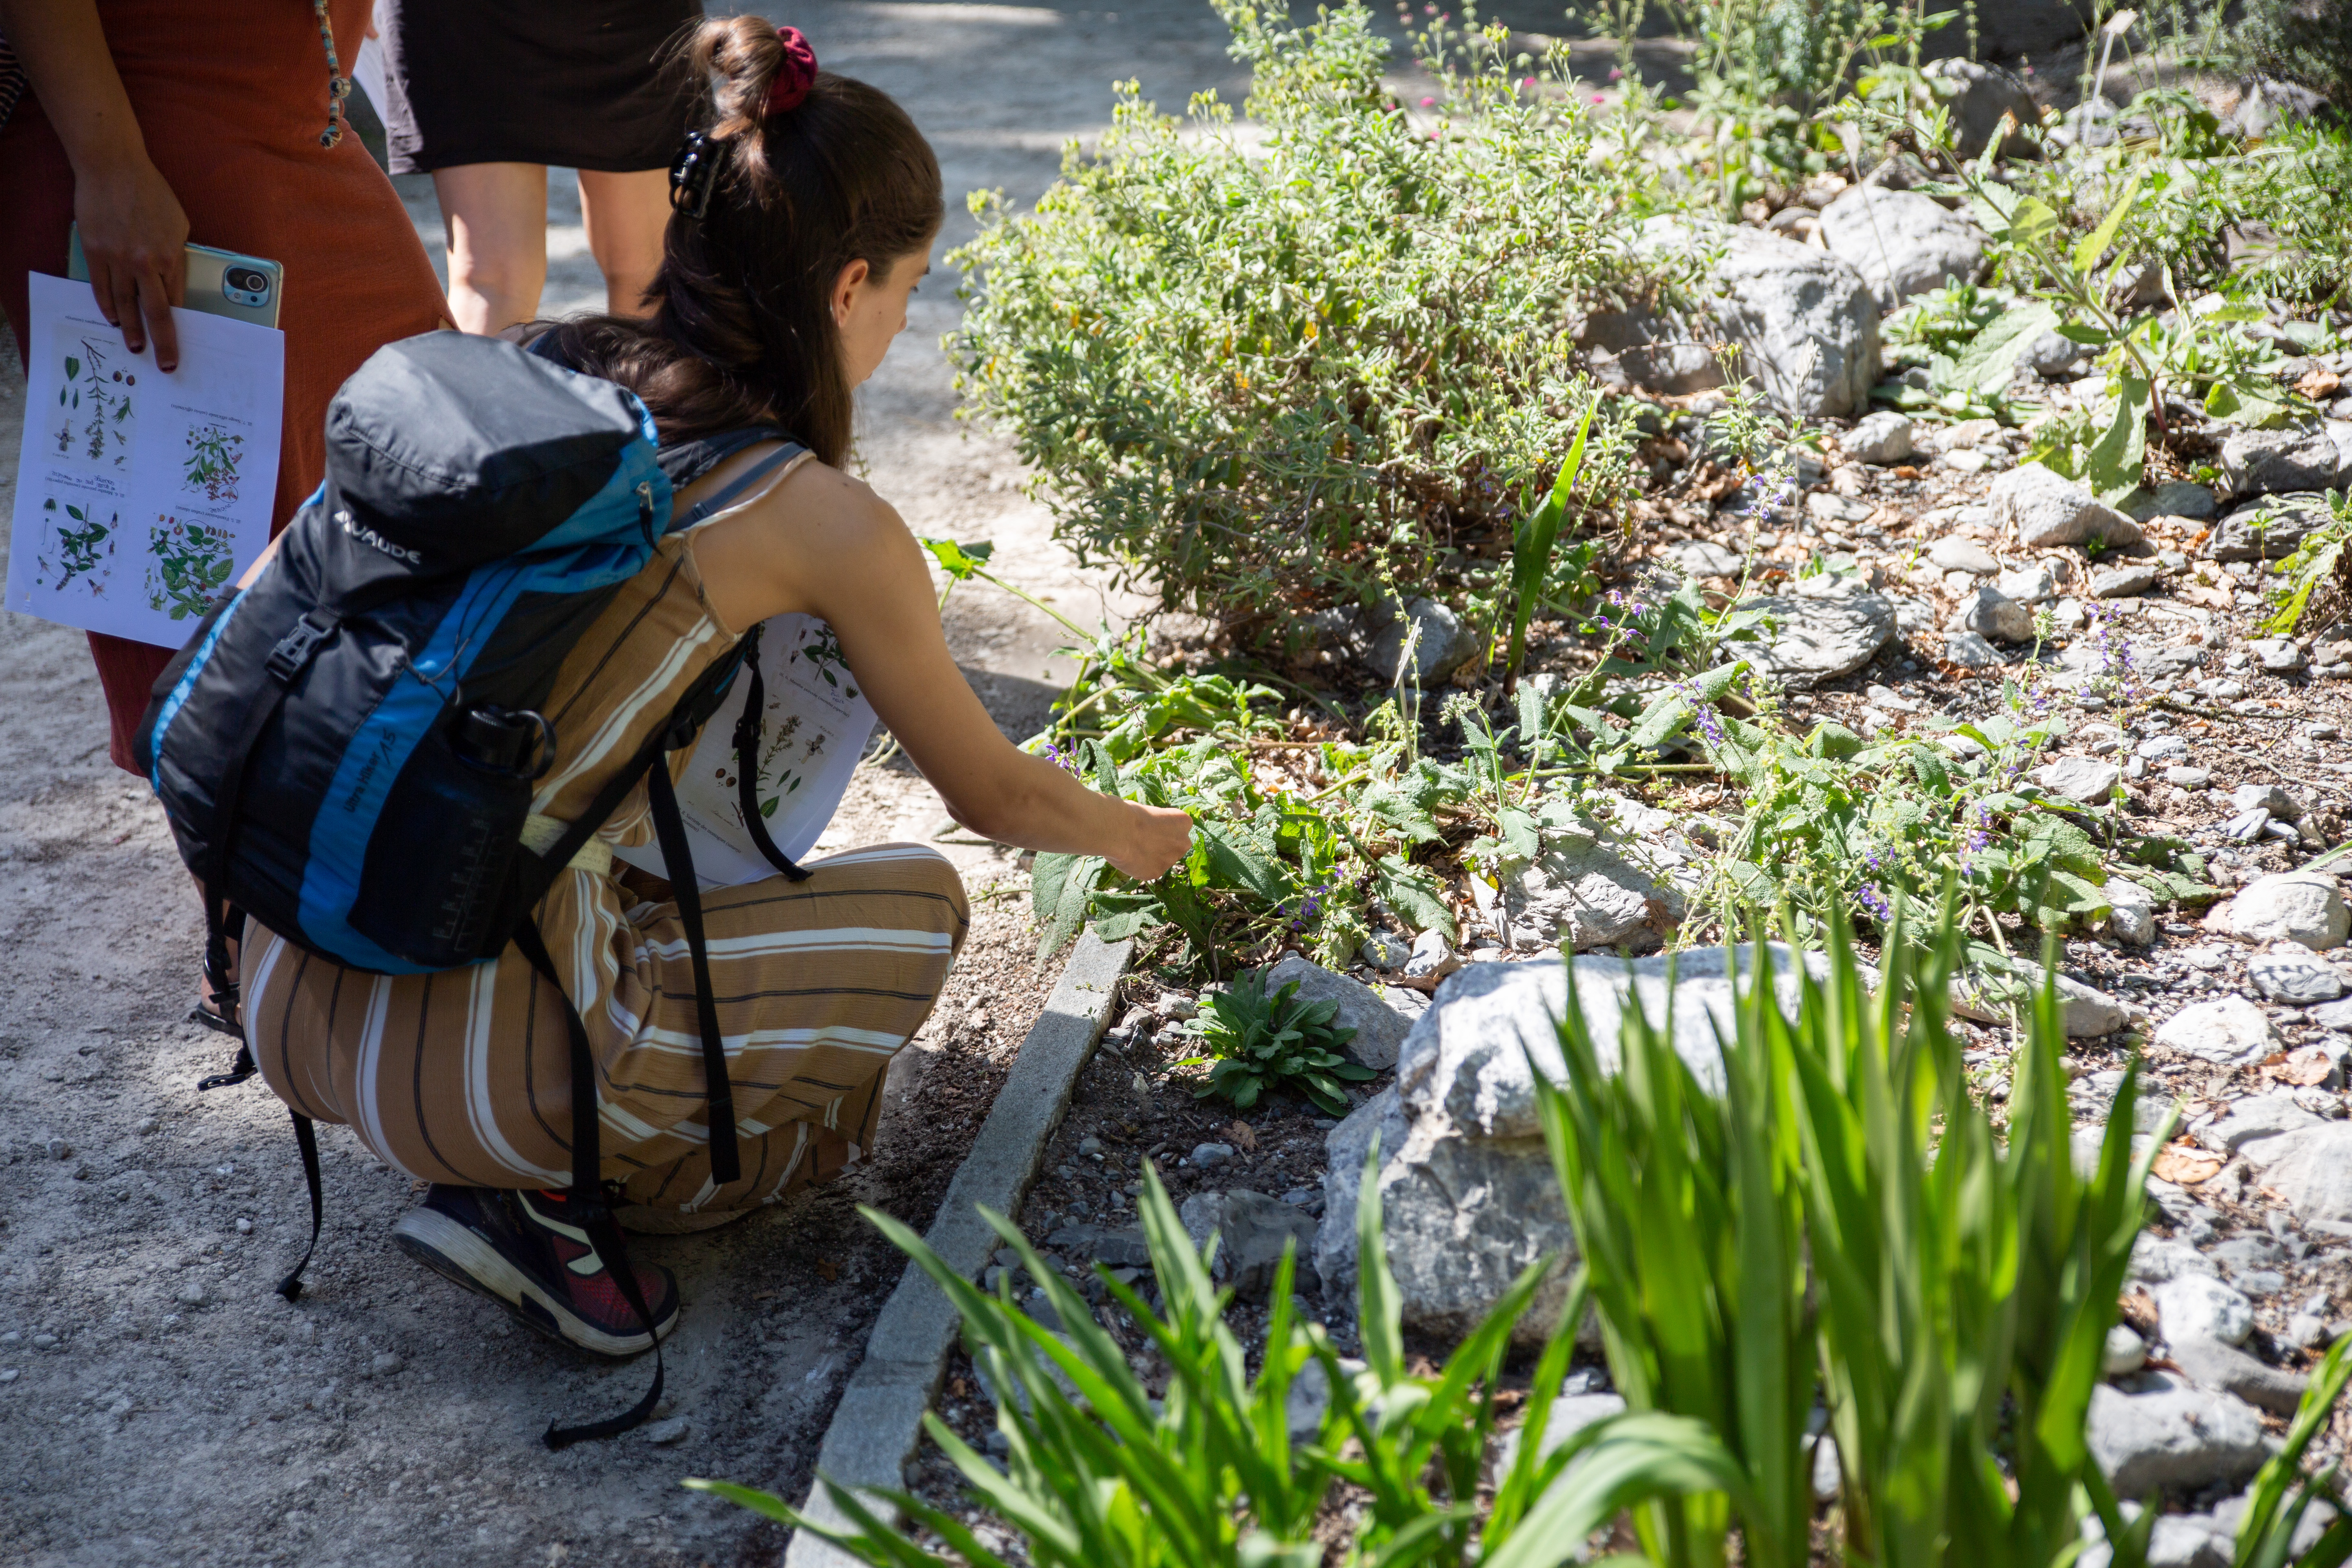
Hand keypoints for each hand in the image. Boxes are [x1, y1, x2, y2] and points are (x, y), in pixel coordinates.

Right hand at [74, 152, 187, 368]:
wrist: (113, 168)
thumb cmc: (151, 193)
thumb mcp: (178, 225)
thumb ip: (176, 255)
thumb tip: (173, 282)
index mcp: (171, 257)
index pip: (176, 300)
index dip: (179, 325)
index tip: (180, 344)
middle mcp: (145, 263)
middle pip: (155, 312)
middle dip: (161, 342)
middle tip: (165, 365)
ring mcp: (117, 258)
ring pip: (125, 304)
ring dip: (130, 329)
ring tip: (133, 348)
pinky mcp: (94, 251)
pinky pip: (101, 287)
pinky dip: (107, 305)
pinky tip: (112, 319)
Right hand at [1108, 802, 1193, 882]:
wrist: (1120, 830)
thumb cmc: (1132, 815)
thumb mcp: (1152, 812)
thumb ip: (1160, 825)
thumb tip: (1154, 833)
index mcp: (1184, 822)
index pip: (1179, 828)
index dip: (1163, 828)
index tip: (1151, 827)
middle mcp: (1183, 842)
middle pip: (1175, 846)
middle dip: (1163, 846)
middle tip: (1144, 840)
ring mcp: (1171, 860)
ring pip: (1162, 860)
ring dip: (1152, 857)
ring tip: (1133, 849)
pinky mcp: (1157, 873)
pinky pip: (1150, 871)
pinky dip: (1141, 867)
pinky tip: (1130, 859)